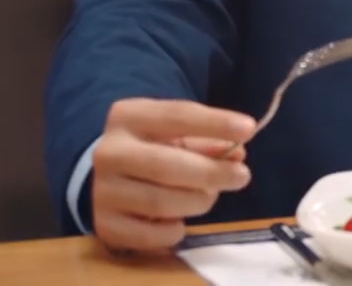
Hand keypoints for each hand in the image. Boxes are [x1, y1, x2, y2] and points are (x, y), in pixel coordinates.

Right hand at [91, 99, 256, 252]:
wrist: (109, 176)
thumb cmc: (154, 148)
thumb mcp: (177, 134)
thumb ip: (208, 142)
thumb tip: (236, 154)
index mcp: (128, 117)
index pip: (177, 115)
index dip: (215, 122)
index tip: (249, 129)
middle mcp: (108, 152)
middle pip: (167, 165)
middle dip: (211, 172)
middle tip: (242, 176)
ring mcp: (102, 191)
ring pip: (160, 202)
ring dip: (197, 201)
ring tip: (208, 196)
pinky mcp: (104, 225)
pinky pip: (150, 234)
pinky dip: (174, 230)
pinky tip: (180, 221)